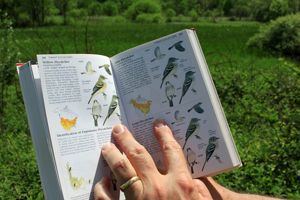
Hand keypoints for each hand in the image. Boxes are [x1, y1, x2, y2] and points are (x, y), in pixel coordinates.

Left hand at [94, 120, 212, 199]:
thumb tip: (188, 174)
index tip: (157, 125)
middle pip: (139, 155)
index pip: (171, 150)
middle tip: (118, 129)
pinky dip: (103, 189)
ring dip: (112, 156)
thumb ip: (198, 187)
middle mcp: (159, 187)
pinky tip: (102, 181)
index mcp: (181, 183)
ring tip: (107, 147)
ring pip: (121, 171)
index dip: (164, 135)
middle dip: (127, 139)